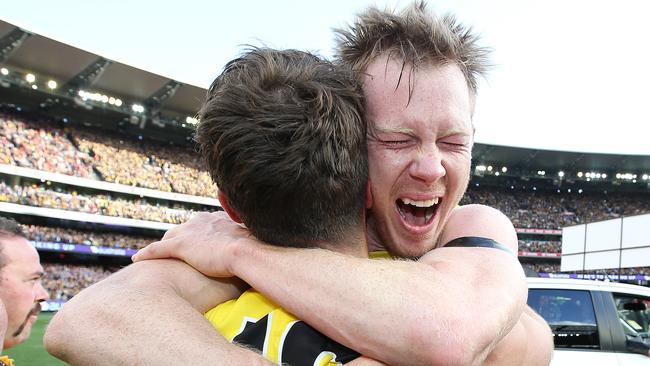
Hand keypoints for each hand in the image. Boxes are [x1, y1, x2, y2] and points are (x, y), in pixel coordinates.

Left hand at [132, 211, 253, 276]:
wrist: (249, 251)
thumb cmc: (256, 250)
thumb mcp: (252, 242)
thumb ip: (248, 243)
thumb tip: (258, 250)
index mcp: (217, 219)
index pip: (200, 225)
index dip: (195, 234)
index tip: (195, 241)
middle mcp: (201, 221)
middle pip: (182, 229)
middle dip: (176, 238)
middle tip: (173, 249)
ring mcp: (190, 233)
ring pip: (168, 238)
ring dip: (161, 246)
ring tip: (153, 254)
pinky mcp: (181, 246)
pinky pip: (157, 249)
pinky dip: (147, 253)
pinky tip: (137, 259)